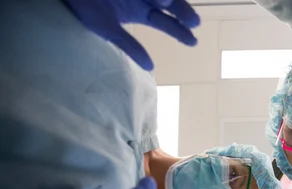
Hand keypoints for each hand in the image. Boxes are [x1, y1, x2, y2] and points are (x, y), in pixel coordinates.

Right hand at [62, 0, 199, 70]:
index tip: (194, 42)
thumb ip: (129, 46)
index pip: (167, 24)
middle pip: (170, 6)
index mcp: (142, 13)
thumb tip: (150, 67)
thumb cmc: (85, 6)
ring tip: (169, 4)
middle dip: (183, 13)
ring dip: (170, 0)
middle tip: (194, 23)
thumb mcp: (107, 28)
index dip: (180, 32)